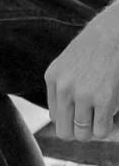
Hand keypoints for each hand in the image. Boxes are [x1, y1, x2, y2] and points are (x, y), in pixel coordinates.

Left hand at [44, 3, 118, 140]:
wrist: (115, 31)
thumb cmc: (99, 47)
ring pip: (83, 134)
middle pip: (65, 131)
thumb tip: (68, 115)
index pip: (56, 117)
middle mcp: (63, 88)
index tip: (87, 115)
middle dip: (81, 132)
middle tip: (96, 123)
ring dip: (96, 130)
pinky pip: (102, 130)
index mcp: (53, 78)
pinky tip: (114, 116)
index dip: (72, 120)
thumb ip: (65, 84)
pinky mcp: (104, 99)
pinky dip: (109, 129)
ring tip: (106, 118)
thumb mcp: (71, 62)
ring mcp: (82, 94)